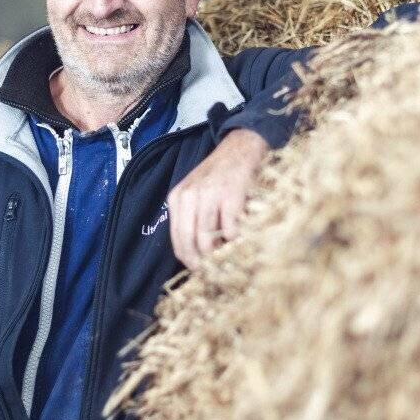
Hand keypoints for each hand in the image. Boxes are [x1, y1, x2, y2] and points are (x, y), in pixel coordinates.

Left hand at [168, 128, 269, 267]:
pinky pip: (230, 230)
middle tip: (216, 271)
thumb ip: (192, 220)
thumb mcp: (196, 193)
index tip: (200, 270)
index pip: (178, 241)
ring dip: (220, 254)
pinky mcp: (231, 195)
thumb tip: (197, 256)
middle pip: (190, 244)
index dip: (189, 260)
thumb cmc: (220, 176)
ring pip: (207, 240)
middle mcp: (189, 196)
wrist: (241, 148)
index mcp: (177, 198)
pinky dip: (236, 239)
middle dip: (203, 263)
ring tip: (229, 257)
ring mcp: (210, 195)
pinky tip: (241, 235)